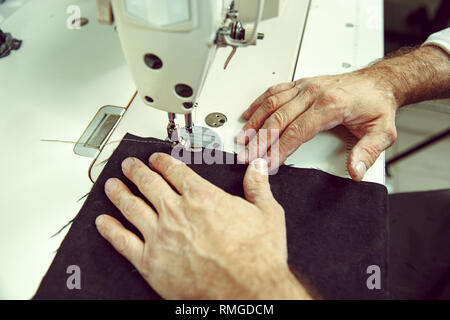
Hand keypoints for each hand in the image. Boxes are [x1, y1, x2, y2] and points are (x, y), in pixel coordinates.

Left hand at [95, 153, 309, 299]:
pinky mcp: (150, 262)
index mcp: (202, 197)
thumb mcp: (267, 214)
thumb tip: (257, 167)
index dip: (162, 161)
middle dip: (136, 171)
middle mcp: (177, 212)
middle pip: (148, 183)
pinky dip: (110, 229)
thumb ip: (258, 187)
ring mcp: (160, 236)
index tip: (156, 158)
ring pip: (131, 206)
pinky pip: (122, 241)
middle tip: (129, 165)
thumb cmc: (257, 257)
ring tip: (111, 185)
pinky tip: (103, 223)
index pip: (174, 170)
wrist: (247, 292)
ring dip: (119, 193)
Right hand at [236, 71, 398, 180]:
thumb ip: (367, 152)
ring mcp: (306, 86)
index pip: (297, 131)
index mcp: (331, 105)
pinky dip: (259, 103)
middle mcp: (314, 93)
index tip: (268, 163)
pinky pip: (275, 91)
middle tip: (246, 156)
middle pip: (278, 119)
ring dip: (254, 122)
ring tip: (242, 139)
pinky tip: (249, 113)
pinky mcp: (302, 84)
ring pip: (272, 104)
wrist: (379, 82)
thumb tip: (355, 171)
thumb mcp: (382, 132)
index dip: (279, 149)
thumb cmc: (376, 104)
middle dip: (259, 140)